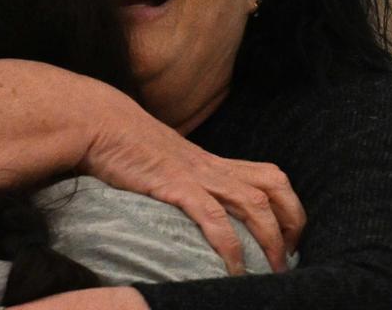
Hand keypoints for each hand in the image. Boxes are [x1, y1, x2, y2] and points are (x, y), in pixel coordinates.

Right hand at [80, 87, 305, 273]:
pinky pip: (214, 218)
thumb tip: (184, 199)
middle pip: (274, 185)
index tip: (286, 236)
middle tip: (288, 255)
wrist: (100, 122)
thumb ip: (178, 176)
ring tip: (272, 269)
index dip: (287, 206)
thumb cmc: (122, 141)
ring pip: (255, 203)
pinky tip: (234, 269)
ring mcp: (196, 175)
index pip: (267, 176)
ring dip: (271, 239)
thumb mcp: (161, 160)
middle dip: (292, 221)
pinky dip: (230, 247)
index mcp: (211, 162)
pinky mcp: (176, 185)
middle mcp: (212, 166)